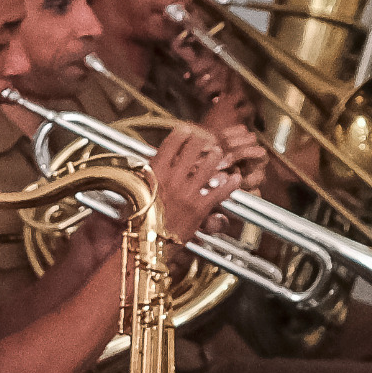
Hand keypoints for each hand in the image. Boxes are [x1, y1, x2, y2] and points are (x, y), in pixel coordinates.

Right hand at [149, 124, 234, 254]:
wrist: (145, 242)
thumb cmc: (138, 218)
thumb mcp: (135, 190)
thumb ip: (143, 175)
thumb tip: (143, 165)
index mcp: (155, 171)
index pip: (173, 142)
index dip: (183, 133)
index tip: (187, 130)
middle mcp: (173, 178)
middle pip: (194, 148)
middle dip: (203, 141)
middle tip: (207, 140)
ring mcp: (187, 193)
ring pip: (210, 166)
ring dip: (217, 157)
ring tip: (219, 154)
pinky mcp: (199, 208)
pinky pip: (220, 192)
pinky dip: (231, 184)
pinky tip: (235, 179)